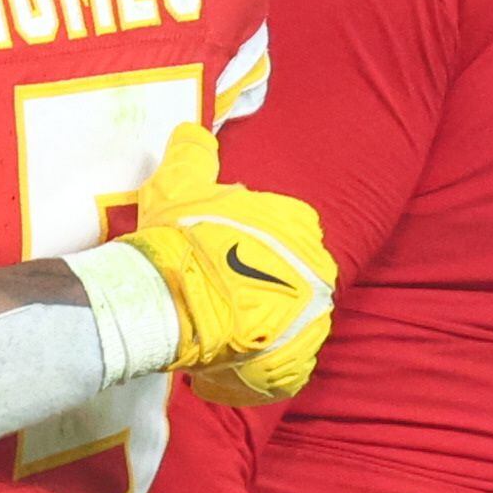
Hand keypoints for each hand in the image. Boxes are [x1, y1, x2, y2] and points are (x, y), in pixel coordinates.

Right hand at [122, 122, 335, 402]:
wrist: (177, 297)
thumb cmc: (182, 238)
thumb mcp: (179, 184)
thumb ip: (192, 154)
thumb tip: (193, 131)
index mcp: (295, 221)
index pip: (287, 226)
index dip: (252, 241)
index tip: (224, 252)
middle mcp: (315, 264)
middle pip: (291, 272)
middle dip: (263, 283)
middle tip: (223, 293)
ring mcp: (312, 313)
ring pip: (291, 316)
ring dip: (266, 322)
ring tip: (227, 330)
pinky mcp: (299, 357)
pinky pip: (288, 360)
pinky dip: (266, 361)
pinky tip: (236, 359)